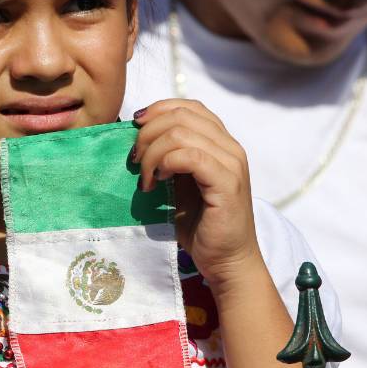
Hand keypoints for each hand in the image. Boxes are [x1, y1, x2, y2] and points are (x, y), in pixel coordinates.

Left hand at [131, 100, 261, 292]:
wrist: (226, 260)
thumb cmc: (199, 224)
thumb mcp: (178, 182)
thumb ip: (167, 156)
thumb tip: (134, 133)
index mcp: (220, 142)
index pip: (187, 106)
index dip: (157, 110)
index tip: (134, 128)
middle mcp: (230, 147)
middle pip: (180, 115)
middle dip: (148, 133)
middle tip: (135, 162)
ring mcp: (232, 163)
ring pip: (180, 133)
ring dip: (152, 153)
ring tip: (145, 179)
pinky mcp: (227, 182)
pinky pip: (190, 156)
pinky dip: (165, 164)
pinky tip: (157, 183)